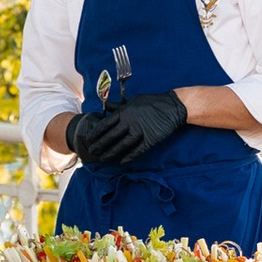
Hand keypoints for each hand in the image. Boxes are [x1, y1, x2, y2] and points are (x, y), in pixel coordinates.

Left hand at [69, 87, 187, 169]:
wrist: (172, 107)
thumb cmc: (152, 101)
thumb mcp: (133, 100)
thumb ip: (119, 105)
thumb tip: (106, 106)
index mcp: (124, 112)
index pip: (105, 124)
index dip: (96, 133)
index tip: (89, 139)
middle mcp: (129, 122)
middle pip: (110, 136)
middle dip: (100, 145)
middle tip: (91, 151)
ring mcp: (139, 132)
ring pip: (122, 145)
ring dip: (111, 153)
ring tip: (103, 159)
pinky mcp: (149, 140)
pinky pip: (137, 150)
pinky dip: (129, 156)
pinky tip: (122, 161)